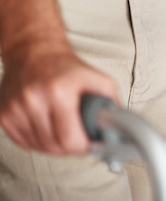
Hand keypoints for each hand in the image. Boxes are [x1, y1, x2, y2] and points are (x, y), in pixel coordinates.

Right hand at [0, 43, 118, 154]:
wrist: (34, 52)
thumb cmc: (65, 67)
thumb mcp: (97, 78)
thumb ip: (111, 103)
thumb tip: (119, 127)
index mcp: (59, 92)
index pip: (69, 139)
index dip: (83, 147)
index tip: (90, 145)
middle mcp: (33, 101)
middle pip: (53, 146)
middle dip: (71, 148)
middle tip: (79, 139)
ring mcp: (15, 108)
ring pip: (38, 147)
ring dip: (54, 146)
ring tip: (64, 131)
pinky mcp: (4, 114)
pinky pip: (23, 142)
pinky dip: (38, 142)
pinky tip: (48, 130)